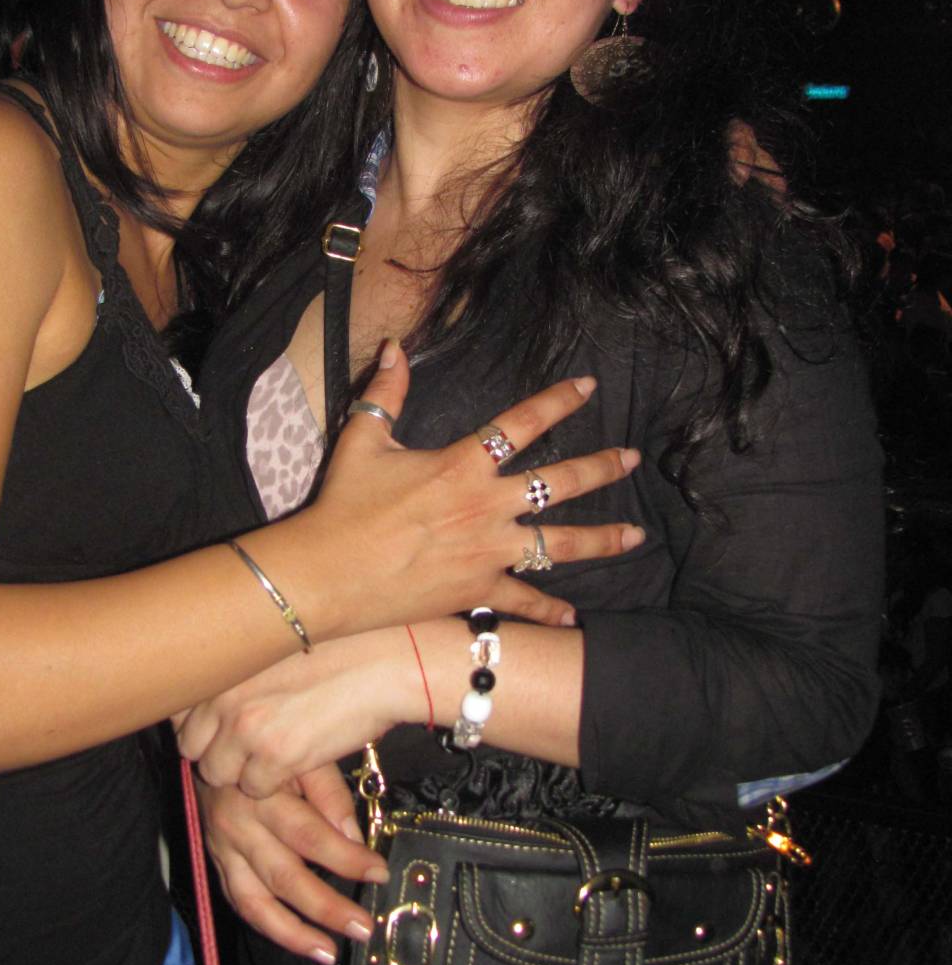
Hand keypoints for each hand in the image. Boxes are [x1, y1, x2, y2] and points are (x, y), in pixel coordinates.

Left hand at [178, 631, 399, 794]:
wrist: (383, 664)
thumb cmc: (338, 651)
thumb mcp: (273, 650)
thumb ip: (237, 674)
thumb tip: (212, 699)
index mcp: (222, 666)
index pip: (179, 712)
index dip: (200, 725)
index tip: (217, 729)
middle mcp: (224, 697)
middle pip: (192, 748)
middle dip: (217, 751)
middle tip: (247, 748)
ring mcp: (247, 729)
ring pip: (219, 774)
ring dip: (242, 770)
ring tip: (273, 754)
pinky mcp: (276, 757)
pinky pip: (254, 789)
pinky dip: (272, 783)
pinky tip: (295, 761)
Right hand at [196, 764, 383, 963]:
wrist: (207, 746)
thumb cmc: (264, 746)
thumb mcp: (298, 753)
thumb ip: (327, 791)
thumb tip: (354, 836)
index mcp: (262, 795)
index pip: (309, 835)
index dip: (346, 858)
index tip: (378, 872)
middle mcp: (239, 828)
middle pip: (285, 877)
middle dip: (327, 907)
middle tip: (363, 927)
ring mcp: (223, 850)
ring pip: (256, 902)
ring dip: (294, 934)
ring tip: (329, 953)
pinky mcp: (215, 863)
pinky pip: (239, 903)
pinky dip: (267, 926)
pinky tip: (296, 942)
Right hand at [284, 347, 640, 636]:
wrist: (328, 574)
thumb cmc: (343, 505)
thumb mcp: (363, 439)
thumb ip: (386, 392)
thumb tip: (394, 347)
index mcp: (463, 465)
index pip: (521, 423)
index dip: (558, 401)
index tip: (588, 386)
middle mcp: (487, 507)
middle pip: (560, 483)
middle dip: (601, 468)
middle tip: (631, 460)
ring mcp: (488, 552)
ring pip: (560, 544)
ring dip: (602, 540)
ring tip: (636, 535)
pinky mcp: (477, 590)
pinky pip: (523, 601)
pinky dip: (549, 610)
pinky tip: (573, 617)